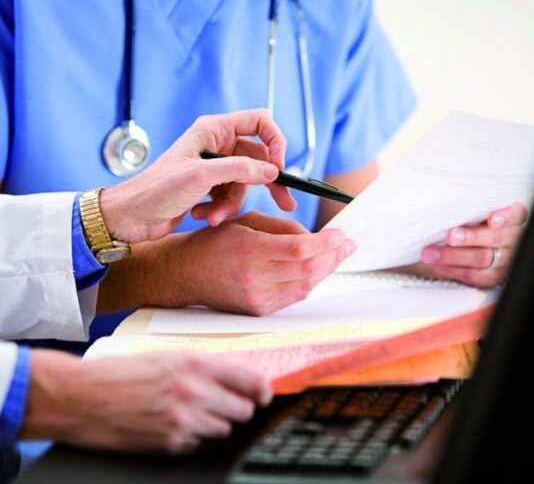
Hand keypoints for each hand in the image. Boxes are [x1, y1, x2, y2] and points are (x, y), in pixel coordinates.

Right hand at [21, 349, 271, 452]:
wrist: (82, 397)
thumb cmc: (119, 373)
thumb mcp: (165, 357)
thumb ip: (202, 367)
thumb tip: (234, 379)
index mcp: (195, 364)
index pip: (251, 380)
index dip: (261, 390)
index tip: (262, 395)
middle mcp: (194, 391)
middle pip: (242, 410)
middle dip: (234, 408)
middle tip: (219, 404)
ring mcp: (184, 420)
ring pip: (222, 430)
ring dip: (212, 424)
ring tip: (186, 413)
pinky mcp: (171, 443)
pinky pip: (197, 445)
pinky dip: (190, 438)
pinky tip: (169, 425)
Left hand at [100, 109, 296, 243]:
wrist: (131, 218)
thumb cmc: (156, 190)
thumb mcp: (201, 176)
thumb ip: (240, 169)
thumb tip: (272, 170)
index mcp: (213, 130)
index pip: (259, 122)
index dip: (275, 141)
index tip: (279, 166)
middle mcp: (216, 145)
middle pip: (259, 157)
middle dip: (267, 182)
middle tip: (285, 202)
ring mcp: (213, 168)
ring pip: (245, 183)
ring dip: (232, 203)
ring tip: (213, 215)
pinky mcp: (209, 189)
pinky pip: (231, 197)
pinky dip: (221, 210)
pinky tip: (203, 216)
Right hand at [161, 212, 355, 315]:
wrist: (185, 274)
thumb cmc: (214, 241)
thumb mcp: (246, 221)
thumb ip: (282, 228)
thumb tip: (315, 238)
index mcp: (249, 249)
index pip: (299, 249)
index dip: (325, 243)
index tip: (341, 235)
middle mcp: (253, 277)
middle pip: (307, 269)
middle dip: (333, 256)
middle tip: (348, 245)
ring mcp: (256, 298)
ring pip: (305, 286)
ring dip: (326, 270)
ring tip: (338, 256)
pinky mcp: (258, 311)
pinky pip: (294, 297)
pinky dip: (309, 282)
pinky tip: (316, 270)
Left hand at [415, 203, 527, 287]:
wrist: (454, 243)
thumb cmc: (465, 221)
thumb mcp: (469, 212)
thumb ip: (468, 210)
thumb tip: (448, 204)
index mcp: (512, 217)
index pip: (516, 215)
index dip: (506, 217)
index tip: (492, 220)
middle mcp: (514, 239)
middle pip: (497, 238)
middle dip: (472, 237)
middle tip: (450, 236)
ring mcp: (506, 260)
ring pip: (482, 258)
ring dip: (453, 255)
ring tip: (431, 253)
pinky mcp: (493, 277)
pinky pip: (475, 276)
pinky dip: (454, 269)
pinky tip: (437, 265)